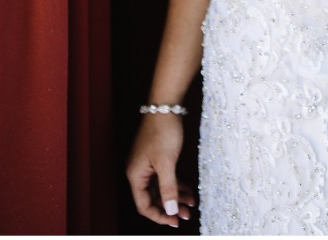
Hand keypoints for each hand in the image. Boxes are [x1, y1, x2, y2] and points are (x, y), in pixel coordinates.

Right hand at [126, 113, 194, 227]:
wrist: (166, 106)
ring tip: (191, 205)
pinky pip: (166, 177)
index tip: (175, 221)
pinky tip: (188, 191)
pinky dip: (176, 185)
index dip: (159, 216)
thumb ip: (168, 188)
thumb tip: (169, 211)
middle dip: (170, 208)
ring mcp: (148, 164)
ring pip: (161, 188)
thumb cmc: (163, 132)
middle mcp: (139, 172)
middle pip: (154, 198)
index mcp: (136, 175)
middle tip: (187, 215)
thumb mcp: (167, 163)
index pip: (144, 205)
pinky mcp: (157, 158)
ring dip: (175, 197)